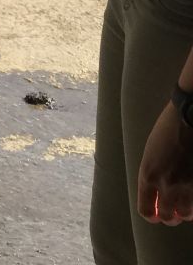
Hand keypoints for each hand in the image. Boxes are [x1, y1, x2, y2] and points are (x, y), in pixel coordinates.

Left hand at [137, 101, 192, 223]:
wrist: (190, 117)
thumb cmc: (169, 128)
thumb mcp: (152, 152)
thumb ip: (153, 173)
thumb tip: (157, 193)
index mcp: (148, 174)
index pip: (145, 210)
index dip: (152, 214)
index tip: (156, 213)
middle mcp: (166, 185)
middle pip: (166, 217)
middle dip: (169, 216)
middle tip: (173, 211)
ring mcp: (186, 187)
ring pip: (185, 215)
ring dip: (184, 212)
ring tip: (184, 203)